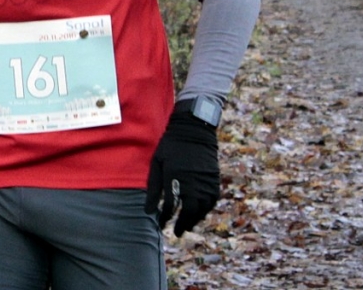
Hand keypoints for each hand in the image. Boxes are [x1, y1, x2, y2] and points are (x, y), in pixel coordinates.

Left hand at [144, 100, 220, 235]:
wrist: (194, 130)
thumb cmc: (171, 147)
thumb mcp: (157, 164)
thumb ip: (154, 188)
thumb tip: (149, 210)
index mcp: (174, 177)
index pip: (170, 206)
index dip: (165, 218)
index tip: (161, 224)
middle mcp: (191, 182)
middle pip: (189, 211)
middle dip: (183, 224)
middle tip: (177, 232)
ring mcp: (205, 181)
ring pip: (202, 208)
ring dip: (194, 219)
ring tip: (187, 225)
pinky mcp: (214, 180)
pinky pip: (211, 201)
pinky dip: (205, 209)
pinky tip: (199, 213)